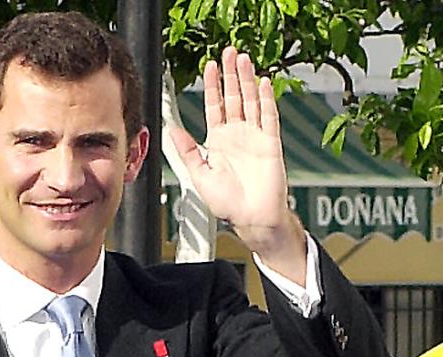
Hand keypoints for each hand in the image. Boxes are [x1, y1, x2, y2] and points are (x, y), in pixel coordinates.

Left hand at [166, 48, 304, 276]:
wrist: (251, 218)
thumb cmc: (228, 203)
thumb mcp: (200, 175)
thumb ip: (187, 151)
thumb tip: (172, 130)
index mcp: (219, 142)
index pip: (215, 107)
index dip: (213, 86)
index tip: (210, 67)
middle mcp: (237, 135)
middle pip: (234, 97)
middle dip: (231, 75)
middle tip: (229, 52)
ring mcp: (255, 136)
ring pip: (251, 101)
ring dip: (247, 80)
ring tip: (244, 59)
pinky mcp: (270, 142)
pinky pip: (269, 115)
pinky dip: (266, 99)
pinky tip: (263, 83)